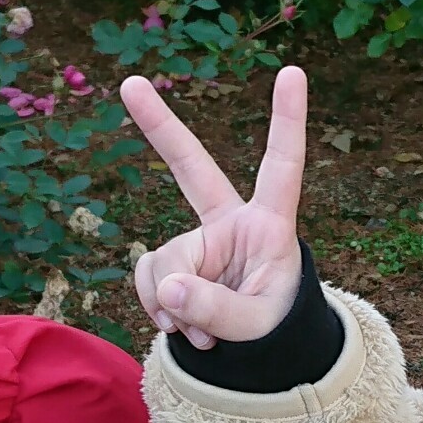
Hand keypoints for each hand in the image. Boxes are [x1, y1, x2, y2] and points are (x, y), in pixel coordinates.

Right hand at [119, 65, 306, 348]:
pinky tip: (179, 326)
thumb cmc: (274, 325)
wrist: (255, 350)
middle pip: (191, 167)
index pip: (282, 166)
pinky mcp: (172, 263)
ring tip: (200, 332)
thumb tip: (168, 287)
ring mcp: (197, 241)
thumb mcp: (256, 325)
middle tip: (130, 83)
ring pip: (164, 262)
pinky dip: (158, 308)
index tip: (292, 72)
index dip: (287, 120)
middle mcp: (230, 223)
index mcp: (269, 225)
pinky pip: (149, 281)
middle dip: (159, 126)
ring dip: (173, 304)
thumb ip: (217, 309)